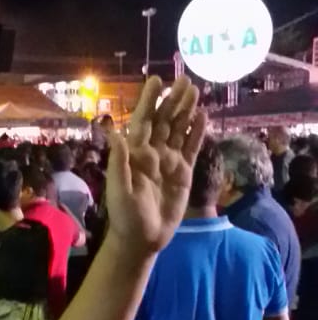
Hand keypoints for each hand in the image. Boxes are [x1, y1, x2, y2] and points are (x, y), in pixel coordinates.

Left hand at [105, 76, 206, 255]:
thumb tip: (116, 134)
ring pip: (180, 130)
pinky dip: (197, 132)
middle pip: (165, 121)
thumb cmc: (126, 215)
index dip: (149, 101)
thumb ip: (119, 162)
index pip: (143, 121)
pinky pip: (191, 148)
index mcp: (135, 153)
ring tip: (195, 90)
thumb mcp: (119, 190)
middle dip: (173, 100)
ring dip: (186, 111)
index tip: (156, 81)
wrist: (143, 238)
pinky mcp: (184, 173)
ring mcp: (170, 161)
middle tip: (184, 80)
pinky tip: (203, 116)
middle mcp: (153, 152)